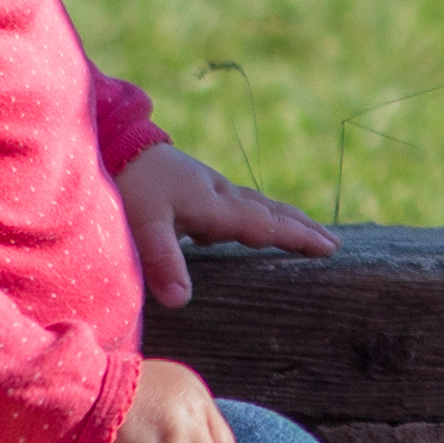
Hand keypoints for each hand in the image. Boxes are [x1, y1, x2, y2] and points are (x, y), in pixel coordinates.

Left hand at [112, 140, 336, 304]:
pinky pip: (236, 203)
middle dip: (301, 227)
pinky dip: (255, 214)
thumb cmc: (129, 185)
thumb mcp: (144, 226)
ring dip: (281, 218)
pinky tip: (242, 225)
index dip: (298, 238)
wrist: (110, 141)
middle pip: (269, 211)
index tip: (331, 249)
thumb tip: (184, 301)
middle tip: (332, 243)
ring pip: (254, 205)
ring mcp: (206, 186)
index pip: (266, 226)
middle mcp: (218, 193)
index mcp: (215, 205)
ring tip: (302, 231)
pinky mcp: (192, 185)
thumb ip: (165, 262)